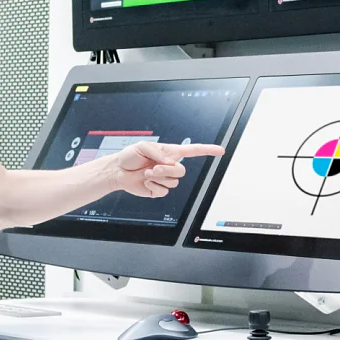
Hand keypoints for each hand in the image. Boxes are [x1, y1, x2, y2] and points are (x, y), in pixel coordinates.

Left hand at [109, 141, 223, 197]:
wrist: (119, 171)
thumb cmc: (130, 156)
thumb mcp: (142, 146)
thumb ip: (157, 152)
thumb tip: (168, 162)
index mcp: (170, 153)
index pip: (193, 151)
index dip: (208, 151)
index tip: (221, 151)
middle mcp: (169, 166)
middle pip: (181, 172)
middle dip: (166, 171)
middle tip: (153, 168)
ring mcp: (165, 179)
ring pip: (173, 183)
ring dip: (157, 178)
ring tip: (146, 174)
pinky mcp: (158, 190)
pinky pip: (163, 192)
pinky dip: (153, 187)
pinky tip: (145, 182)